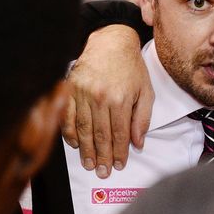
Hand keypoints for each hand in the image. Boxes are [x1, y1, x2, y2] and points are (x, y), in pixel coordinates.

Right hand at [62, 25, 153, 178]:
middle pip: (100, 135)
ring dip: (86, 150)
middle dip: (102, 157)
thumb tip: (138, 143)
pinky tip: (74, 144)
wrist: (111, 41)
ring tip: (89, 164)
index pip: (120, 134)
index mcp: (121, 99)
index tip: (119, 165)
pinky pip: (68, 116)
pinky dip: (70, 132)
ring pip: (83, 129)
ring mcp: (83, 93)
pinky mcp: (71, 88)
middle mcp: (101, 98)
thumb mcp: (146, 91)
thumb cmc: (131, 66)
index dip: (120, 153)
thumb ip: (142, 118)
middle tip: (102, 172)